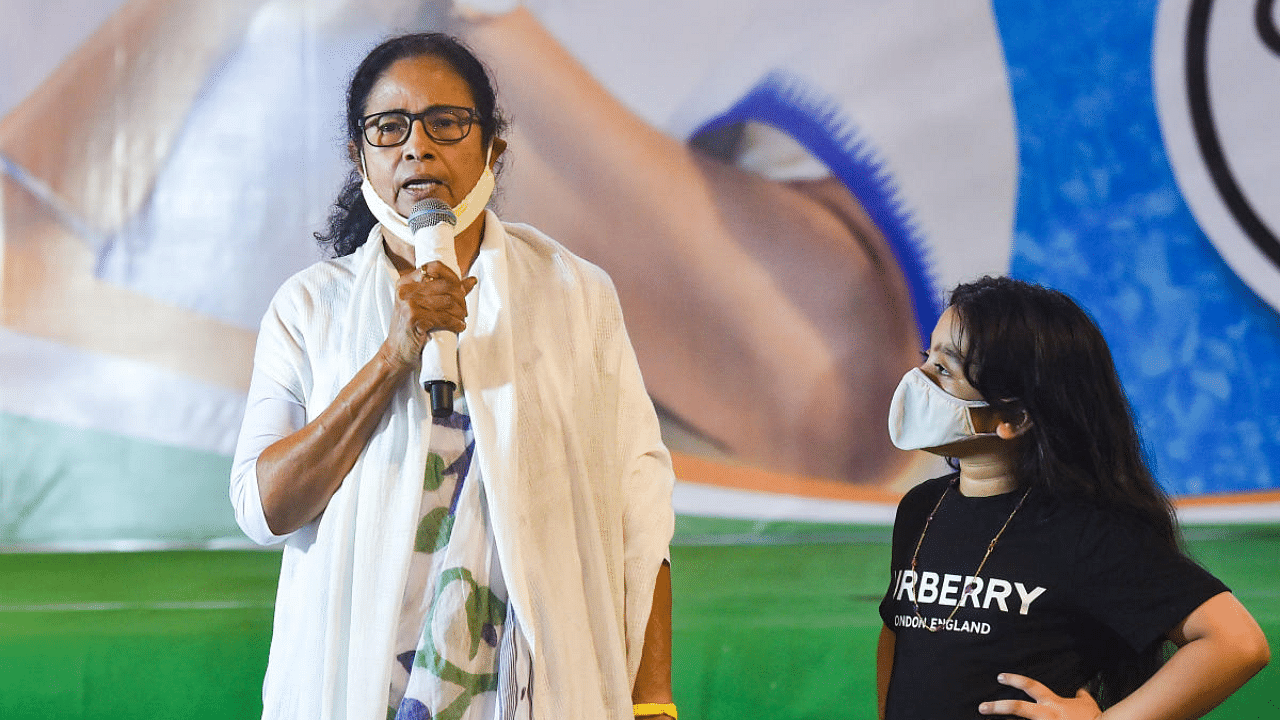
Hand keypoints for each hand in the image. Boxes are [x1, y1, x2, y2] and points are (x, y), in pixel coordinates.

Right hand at [381, 261, 477, 368]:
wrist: (396, 353)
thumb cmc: (412, 328)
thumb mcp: (424, 305)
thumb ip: (446, 291)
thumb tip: (472, 280)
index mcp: (406, 282)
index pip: (435, 267)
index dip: (453, 277)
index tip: (462, 290)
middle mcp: (405, 290)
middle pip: (445, 285)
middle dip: (460, 299)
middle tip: (464, 311)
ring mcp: (408, 303)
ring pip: (447, 301)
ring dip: (460, 312)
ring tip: (461, 320)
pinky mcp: (413, 318)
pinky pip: (443, 317)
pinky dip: (455, 323)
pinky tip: (459, 327)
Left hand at [978, 673, 1101, 719]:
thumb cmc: (1094, 718)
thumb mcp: (1087, 704)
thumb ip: (1081, 697)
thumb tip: (1081, 691)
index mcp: (1052, 703)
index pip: (1030, 685)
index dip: (1014, 680)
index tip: (1000, 677)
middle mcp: (1045, 715)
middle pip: (1017, 707)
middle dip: (997, 707)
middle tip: (982, 707)